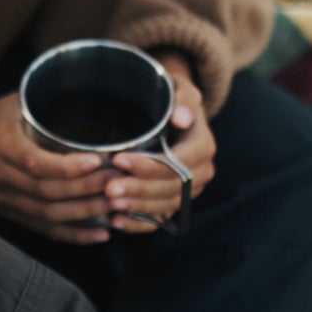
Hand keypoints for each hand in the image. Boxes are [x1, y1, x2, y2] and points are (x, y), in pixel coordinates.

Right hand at [0, 94, 123, 244]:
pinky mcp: (8, 214)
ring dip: (85, 213)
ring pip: (47, 215)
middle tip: (118, 181)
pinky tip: (99, 233)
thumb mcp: (10, 104)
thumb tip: (88, 90)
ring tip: (115, 205)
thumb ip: (44, 101)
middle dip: (87, 190)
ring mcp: (2, 200)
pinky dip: (73, 235)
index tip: (98, 161)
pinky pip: (43, 230)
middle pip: (46, 192)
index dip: (68, 166)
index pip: (34, 162)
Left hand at [98, 69, 214, 232]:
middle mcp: (202, 172)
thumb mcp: (179, 88)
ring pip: (166, 205)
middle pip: (172, 188)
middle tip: (108, 188)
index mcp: (203, 146)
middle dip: (138, 189)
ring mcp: (190, 190)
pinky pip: (161, 218)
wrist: (169, 110)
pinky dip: (139, 223)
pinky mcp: (176, 201)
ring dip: (137, 206)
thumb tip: (181, 119)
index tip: (119, 159)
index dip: (150, 165)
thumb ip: (185, 98)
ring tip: (109, 202)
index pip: (179, 163)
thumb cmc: (169, 96)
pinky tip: (117, 221)